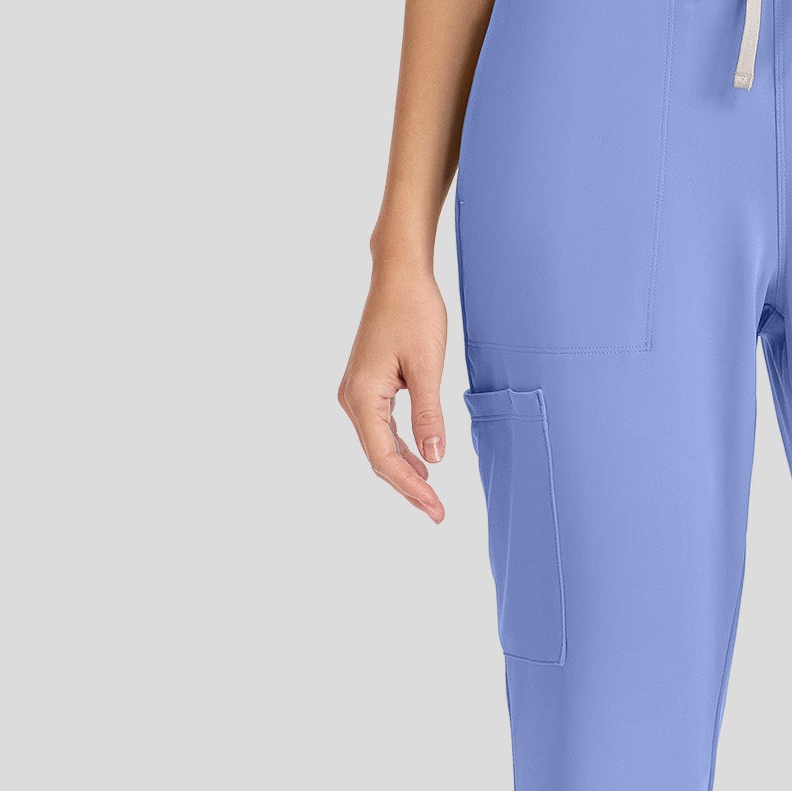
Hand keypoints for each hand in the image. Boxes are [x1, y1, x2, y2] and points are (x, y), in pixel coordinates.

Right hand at [338, 264, 449, 522]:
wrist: (399, 275)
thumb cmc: (414, 311)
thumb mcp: (428, 366)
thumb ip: (429, 414)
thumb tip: (433, 459)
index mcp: (363, 396)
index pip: (385, 457)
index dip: (411, 488)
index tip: (437, 510)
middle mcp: (352, 398)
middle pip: (379, 458)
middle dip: (408, 488)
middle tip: (438, 515)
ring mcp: (357, 392)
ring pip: (379, 446)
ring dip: (405, 472)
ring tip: (432, 498)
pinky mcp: (367, 386)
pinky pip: (381, 429)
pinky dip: (401, 450)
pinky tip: (421, 463)